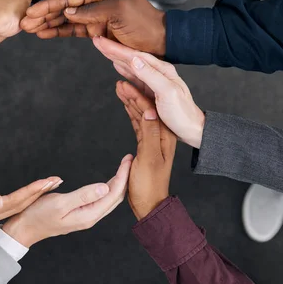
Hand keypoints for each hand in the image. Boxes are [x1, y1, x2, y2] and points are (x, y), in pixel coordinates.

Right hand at [0, 175, 61, 229]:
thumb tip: (0, 202)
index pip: (12, 202)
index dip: (32, 191)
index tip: (49, 181)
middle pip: (15, 206)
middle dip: (37, 194)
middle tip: (56, 181)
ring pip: (9, 207)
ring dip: (28, 196)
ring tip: (44, 186)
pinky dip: (14, 199)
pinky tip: (20, 195)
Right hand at [2, 155, 130, 246]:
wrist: (25, 228)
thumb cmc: (38, 215)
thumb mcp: (60, 204)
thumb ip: (83, 195)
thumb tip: (105, 187)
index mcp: (88, 215)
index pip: (113, 194)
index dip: (122, 176)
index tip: (127, 159)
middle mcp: (91, 216)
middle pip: (116, 197)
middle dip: (124, 178)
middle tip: (129, 159)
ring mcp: (86, 215)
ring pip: (109, 199)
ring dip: (118, 183)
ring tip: (123, 167)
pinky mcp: (81, 213)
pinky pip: (101, 200)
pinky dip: (109, 188)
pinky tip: (109, 181)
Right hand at [20, 0, 165, 55]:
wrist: (159, 41)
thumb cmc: (144, 23)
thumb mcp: (120, 12)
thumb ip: (92, 11)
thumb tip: (67, 11)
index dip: (50, 4)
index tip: (32, 11)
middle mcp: (96, 1)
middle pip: (64, 7)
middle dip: (43, 14)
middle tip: (24, 22)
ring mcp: (95, 16)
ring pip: (66, 19)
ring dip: (48, 24)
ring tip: (30, 29)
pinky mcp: (96, 30)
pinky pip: (73, 30)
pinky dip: (59, 32)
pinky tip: (45, 34)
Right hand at [93, 36, 204, 147]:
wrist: (192, 130)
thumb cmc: (182, 113)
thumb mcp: (167, 92)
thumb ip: (150, 75)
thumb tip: (134, 59)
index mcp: (162, 70)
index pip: (135, 56)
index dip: (116, 48)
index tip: (101, 41)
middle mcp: (158, 73)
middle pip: (132, 58)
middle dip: (114, 49)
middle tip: (97, 41)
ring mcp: (154, 83)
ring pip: (131, 67)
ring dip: (117, 58)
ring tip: (104, 50)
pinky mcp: (151, 93)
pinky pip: (134, 80)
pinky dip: (123, 72)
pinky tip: (118, 68)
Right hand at [116, 82, 175, 218]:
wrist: (150, 205)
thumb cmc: (149, 186)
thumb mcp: (149, 159)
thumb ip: (149, 133)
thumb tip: (149, 109)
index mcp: (163, 135)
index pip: (150, 106)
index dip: (137, 91)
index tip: (124, 78)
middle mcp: (160, 133)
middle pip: (146, 105)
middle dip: (133, 90)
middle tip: (119, 78)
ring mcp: (153, 138)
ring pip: (140, 112)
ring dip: (130, 98)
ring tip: (118, 84)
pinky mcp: (145, 144)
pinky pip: (137, 122)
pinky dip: (129, 110)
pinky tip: (124, 102)